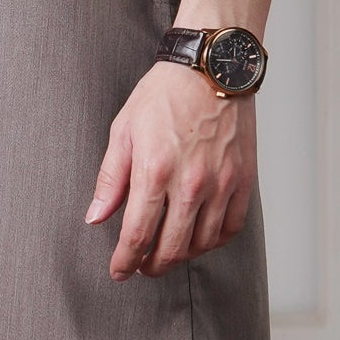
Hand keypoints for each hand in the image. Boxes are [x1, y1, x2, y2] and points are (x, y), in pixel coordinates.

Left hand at [86, 62, 257, 279]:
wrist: (212, 68)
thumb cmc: (164, 94)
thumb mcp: (124, 130)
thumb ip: (110, 179)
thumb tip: (96, 217)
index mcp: (155, 169)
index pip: (137, 234)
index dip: (125, 261)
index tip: (119, 271)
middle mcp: (191, 182)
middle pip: (171, 249)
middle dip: (151, 267)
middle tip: (141, 267)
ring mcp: (221, 183)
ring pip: (201, 244)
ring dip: (181, 256)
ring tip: (167, 251)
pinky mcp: (243, 180)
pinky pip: (230, 228)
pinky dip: (213, 241)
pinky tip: (198, 237)